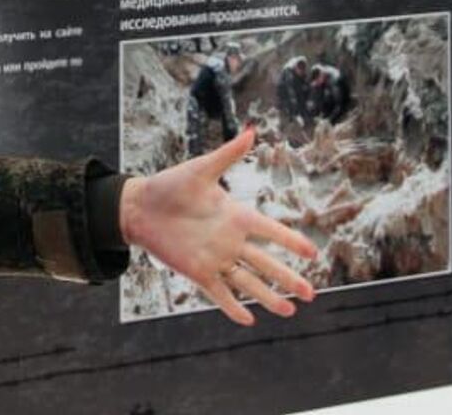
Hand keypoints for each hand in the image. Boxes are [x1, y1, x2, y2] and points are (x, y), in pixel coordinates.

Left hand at [120, 125, 317, 325]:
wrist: (139, 207)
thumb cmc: (170, 185)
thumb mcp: (201, 168)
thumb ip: (228, 155)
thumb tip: (252, 131)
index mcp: (236, 215)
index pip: (271, 232)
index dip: (291, 242)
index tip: (312, 252)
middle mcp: (230, 240)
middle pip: (266, 263)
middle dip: (289, 278)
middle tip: (312, 294)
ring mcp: (216, 259)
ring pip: (249, 282)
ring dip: (269, 297)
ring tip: (290, 310)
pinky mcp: (198, 273)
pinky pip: (220, 293)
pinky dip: (233, 307)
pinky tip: (249, 319)